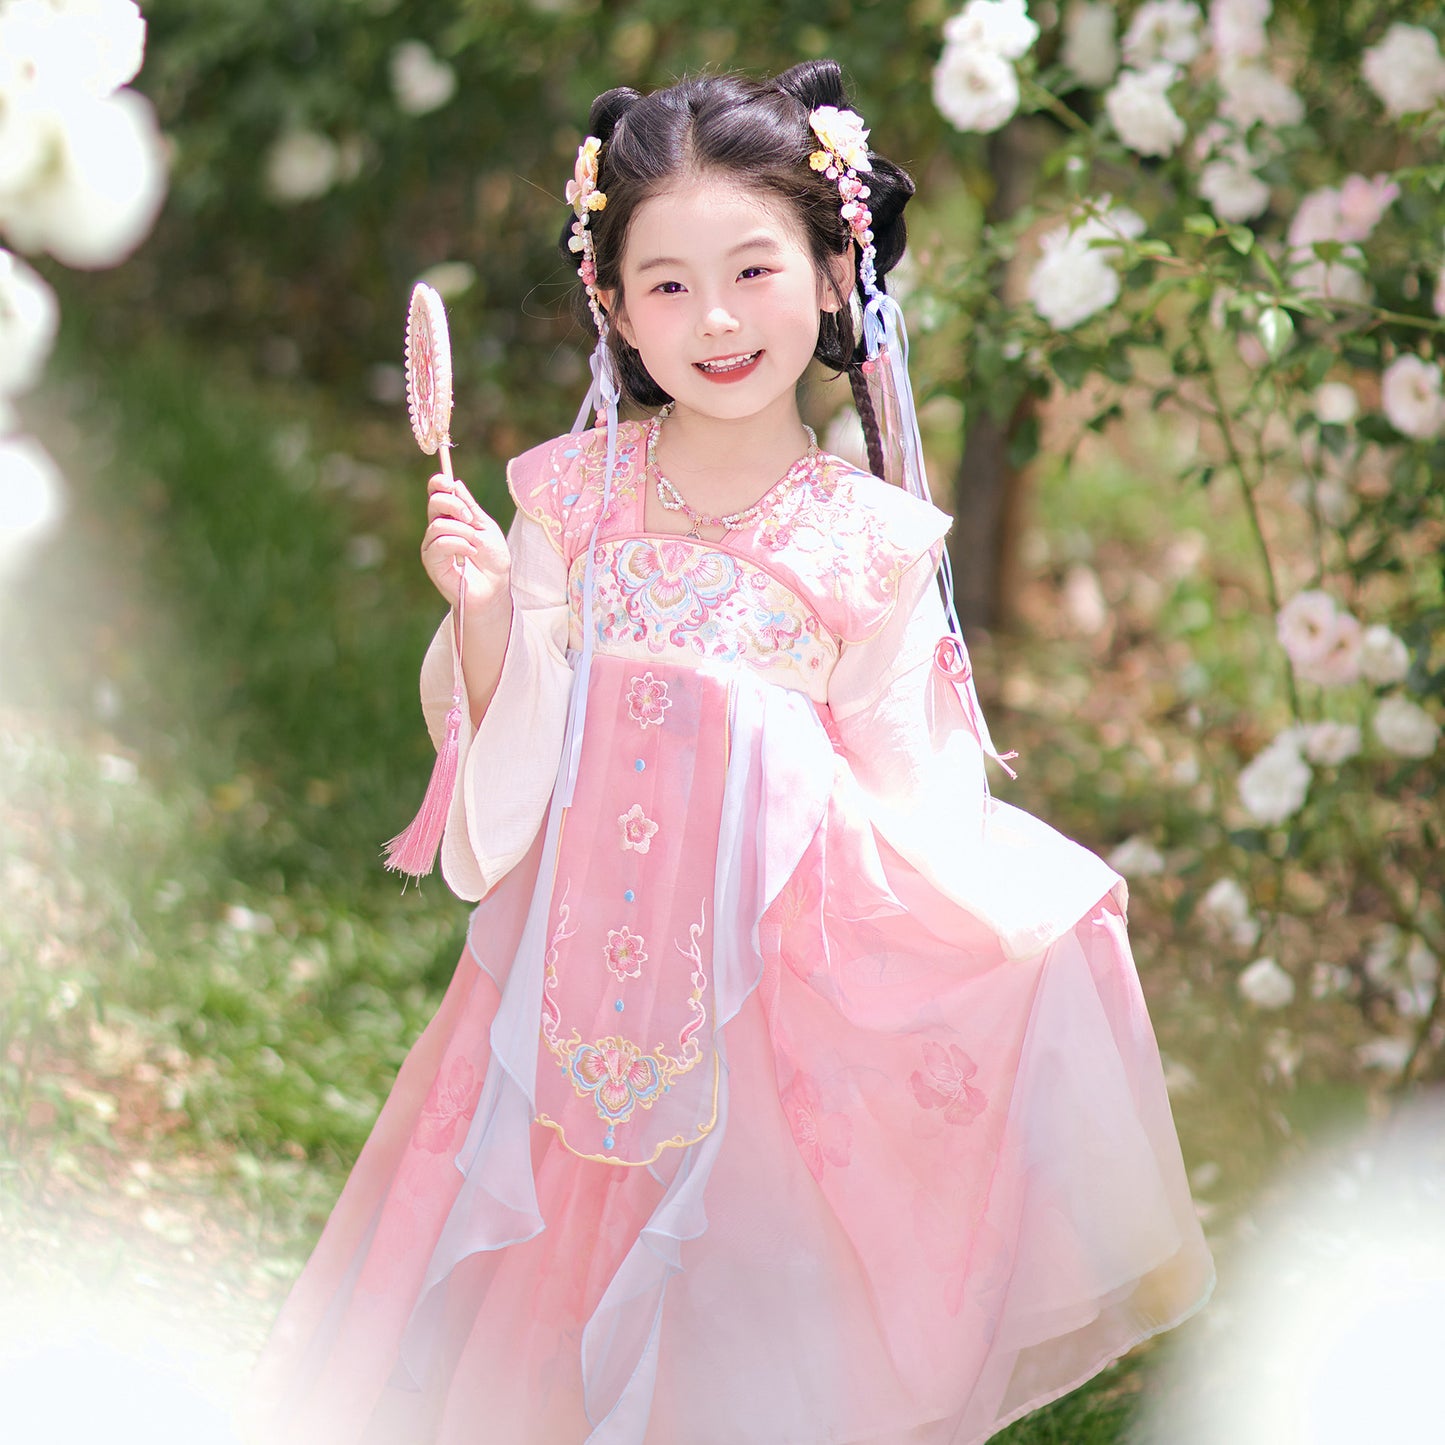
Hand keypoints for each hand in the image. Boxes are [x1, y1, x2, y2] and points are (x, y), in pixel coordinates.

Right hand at [421, 472, 510, 614]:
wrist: (495, 588)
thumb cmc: (492, 560)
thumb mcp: (485, 527)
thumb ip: (470, 507)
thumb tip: (456, 483)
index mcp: (450, 517)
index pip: (436, 493)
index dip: (438, 483)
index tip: (449, 482)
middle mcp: (438, 529)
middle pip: (434, 503)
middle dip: (454, 505)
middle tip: (471, 518)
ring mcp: (433, 545)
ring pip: (438, 525)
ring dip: (462, 531)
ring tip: (475, 543)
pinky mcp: (432, 562)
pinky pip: (439, 544)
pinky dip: (458, 545)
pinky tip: (470, 553)